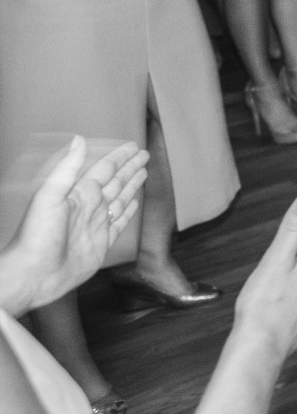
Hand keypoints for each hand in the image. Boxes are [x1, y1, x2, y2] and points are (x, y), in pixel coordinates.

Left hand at [0, 138, 147, 314]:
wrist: (34, 274)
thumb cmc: (37, 235)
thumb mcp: (49, 196)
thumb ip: (67, 168)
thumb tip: (79, 139)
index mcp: (79, 193)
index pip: (105, 169)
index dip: (120, 158)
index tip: (134, 147)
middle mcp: (90, 206)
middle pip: (116, 181)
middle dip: (130, 168)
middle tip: (144, 155)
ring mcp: (97, 225)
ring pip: (120, 199)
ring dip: (132, 186)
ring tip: (143, 172)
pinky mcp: (102, 243)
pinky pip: (120, 223)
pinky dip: (129, 213)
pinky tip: (135, 204)